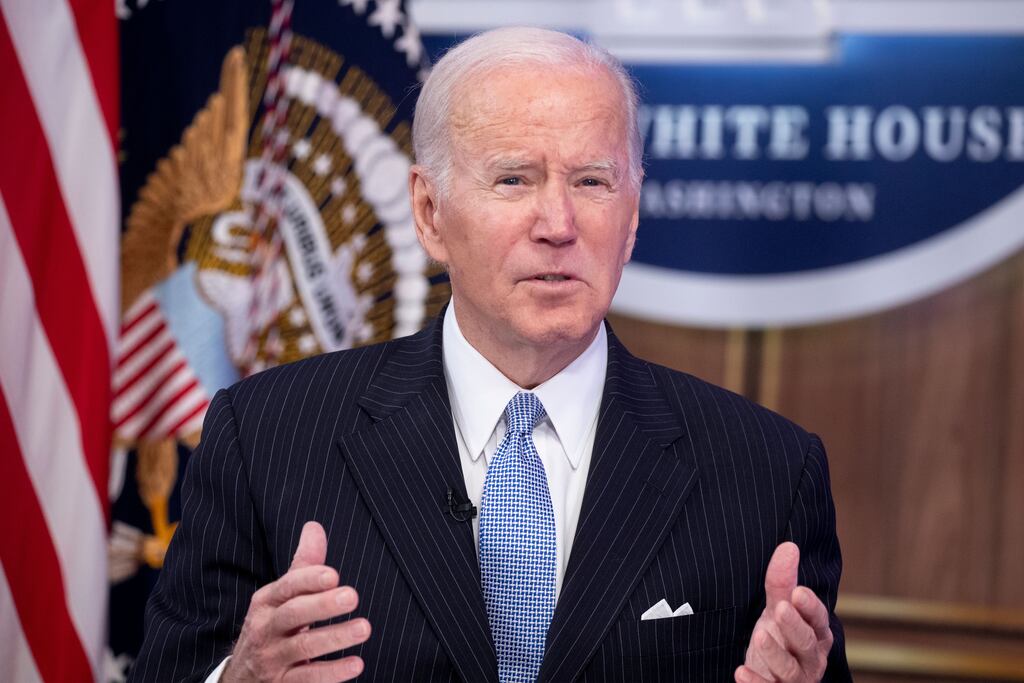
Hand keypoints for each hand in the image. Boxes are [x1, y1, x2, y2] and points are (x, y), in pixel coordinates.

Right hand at [222, 522, 370, 682]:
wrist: (242, 678)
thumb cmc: (272, 627)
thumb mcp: (281, 597)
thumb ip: (303, 566)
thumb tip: (314, 527)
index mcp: (266, 602)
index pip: (287, 586)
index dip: (309, 580)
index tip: (334, 575)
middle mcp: (265, 628)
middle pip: (293, 614)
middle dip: (322, 605)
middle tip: (352, 596)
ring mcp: (272, 659)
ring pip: (302, 648)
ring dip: (334, 637)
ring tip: (364, 628)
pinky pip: (307, 679)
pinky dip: (332, 673)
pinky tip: (357, 664)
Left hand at [735, 542, 831, 682]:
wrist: (772, 674)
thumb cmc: (782, 637)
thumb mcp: (779, 609)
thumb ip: (783, 582)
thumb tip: (789, 546)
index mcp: (817, 633)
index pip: (818, 619)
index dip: (810, 607)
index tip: (797, 593)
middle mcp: (811, 658)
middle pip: (807, 643)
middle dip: (794, 626)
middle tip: (780, 609)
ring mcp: (796, 678)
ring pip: (790, 669)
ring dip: (775, 653)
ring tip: (758, 636)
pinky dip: (756, 682)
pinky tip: (740, 671)